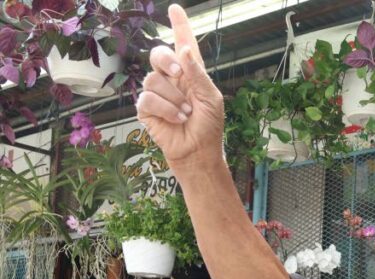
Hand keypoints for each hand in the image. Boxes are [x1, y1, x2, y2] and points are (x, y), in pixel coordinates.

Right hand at [136, 4, 224, 169]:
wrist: (198, 152)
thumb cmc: (209, 126)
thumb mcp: (211, 98)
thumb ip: (198, 74)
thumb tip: (183, 50)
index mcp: (190, 73)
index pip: (183, 44)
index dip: (179, 26)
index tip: (175, 9)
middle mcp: (171, 80)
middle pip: (157, 54)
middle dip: (166, 60)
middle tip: (178, 73)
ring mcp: (157, 93)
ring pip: (153, 79)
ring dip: (174, 98)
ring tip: (186, 113)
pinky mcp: (146, 109)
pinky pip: (148, 98)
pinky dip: (165, 109)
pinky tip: (177, 119)